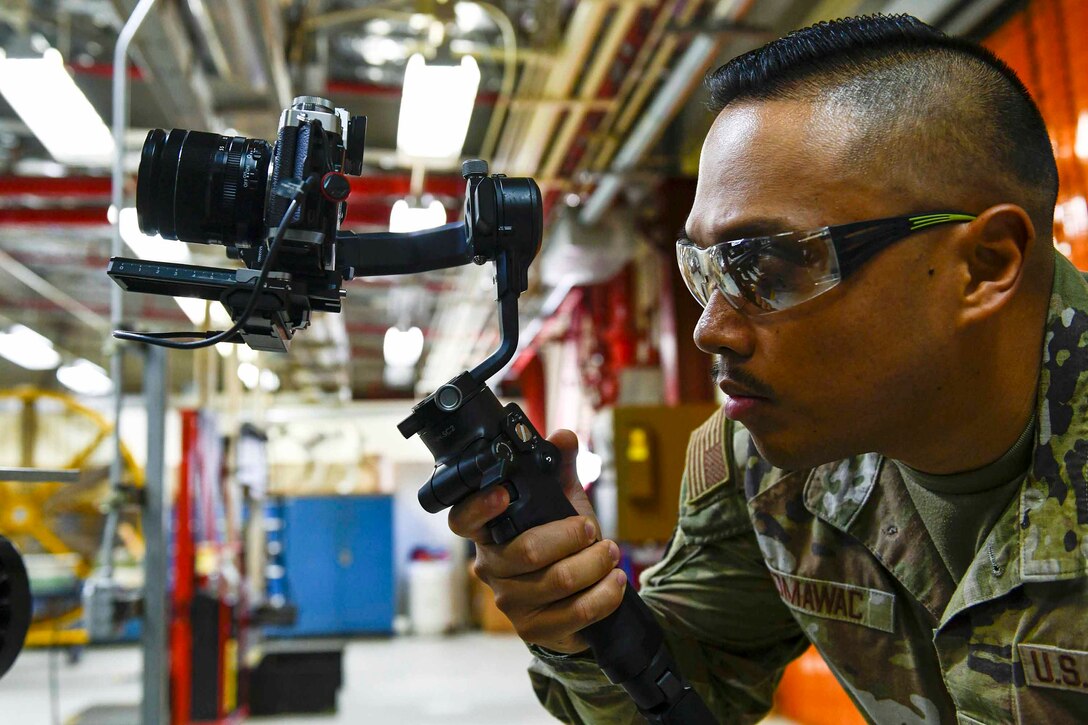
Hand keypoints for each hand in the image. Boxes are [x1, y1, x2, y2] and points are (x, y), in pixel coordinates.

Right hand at [448, 429, 626, 653]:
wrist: (579, 597)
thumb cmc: (562, 545)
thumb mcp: (562, 504)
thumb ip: (560, 469)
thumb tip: (562, 437)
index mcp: (488, 533)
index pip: (463, 521)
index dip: (479, 507)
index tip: (503, 494)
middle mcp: (491, 568)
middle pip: (527, 551)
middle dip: (570, 536)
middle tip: (593, 529)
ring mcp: (510, 602)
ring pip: (556, 580)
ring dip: (594, 563)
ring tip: (611, 553)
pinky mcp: (534, 630)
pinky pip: (574, 613)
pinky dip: (603, 594)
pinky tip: (615, 581)